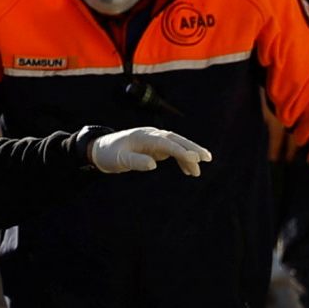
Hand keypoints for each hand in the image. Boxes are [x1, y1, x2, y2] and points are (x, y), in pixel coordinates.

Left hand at [90, 125, 210, 176]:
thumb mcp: (119, 160)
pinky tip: (189, 171)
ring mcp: (154, 140)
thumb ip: (135, 161)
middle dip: (192, 148)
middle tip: (207, 158)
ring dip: (189, 156)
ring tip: (198, 171)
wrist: (101, 150)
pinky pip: (172, 152)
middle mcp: (151, 135)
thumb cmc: (109, 154)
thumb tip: (153, 164)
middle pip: (175, 139)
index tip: (193, 158)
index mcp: (143, 136)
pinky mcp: (155, 147)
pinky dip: (181, 160)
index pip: (166, 142)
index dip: (180, 150)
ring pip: (176, 145)